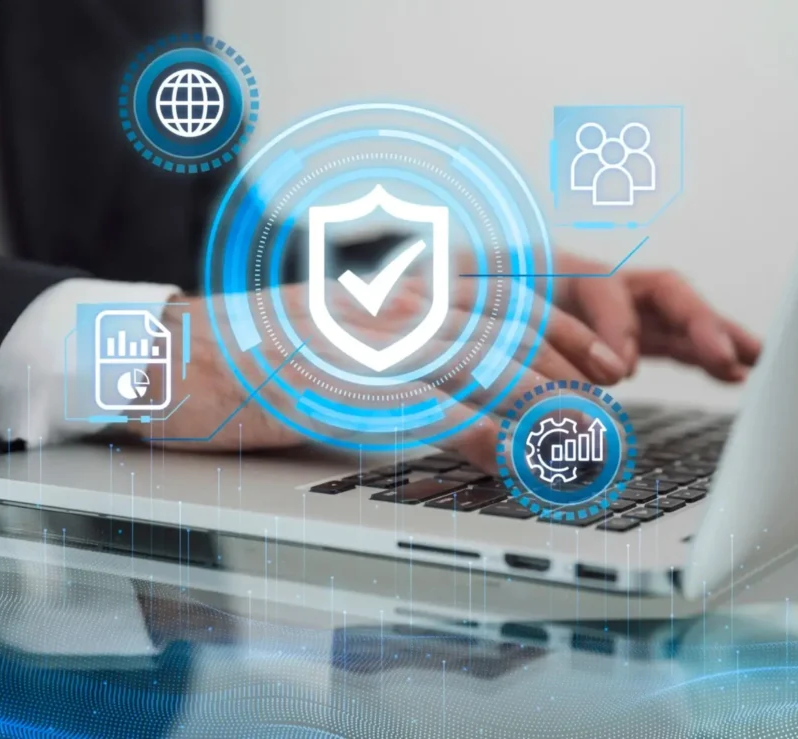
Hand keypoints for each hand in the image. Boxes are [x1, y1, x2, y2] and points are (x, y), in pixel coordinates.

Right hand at [140, 258, 758, 468]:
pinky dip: (480, 438)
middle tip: (613, 405)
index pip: (506, 300)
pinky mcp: (346, 392)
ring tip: (585, 436)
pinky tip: (513, 460)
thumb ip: (407, 339)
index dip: (567, 331)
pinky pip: (430, 414)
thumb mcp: (347, 327)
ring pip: (481, 367)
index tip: (608, 361)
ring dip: (541, 404)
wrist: (184, 354)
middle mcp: (397, 308)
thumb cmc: (266, 347)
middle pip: (508, 332)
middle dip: (570, 370)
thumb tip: (465, 375)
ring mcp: (373, 348)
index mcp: (401, 290)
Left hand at [433, 250, 760, 384]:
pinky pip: (671, 338)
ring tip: (751, 359)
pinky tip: (733, 372)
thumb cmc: (453, 299)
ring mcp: (613, 308)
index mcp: (554, 268)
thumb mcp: (464, 310)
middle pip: (657, 290)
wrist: (440, 299)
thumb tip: (509, 377)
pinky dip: (701, 352)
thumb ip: (492, 332)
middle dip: (695, 321)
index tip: (619, 370)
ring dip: (714, 333)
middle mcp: (593, 285)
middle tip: (723, 355)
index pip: (603, 286)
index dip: (617, 325)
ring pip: (675, 313)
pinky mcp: (623, 333)